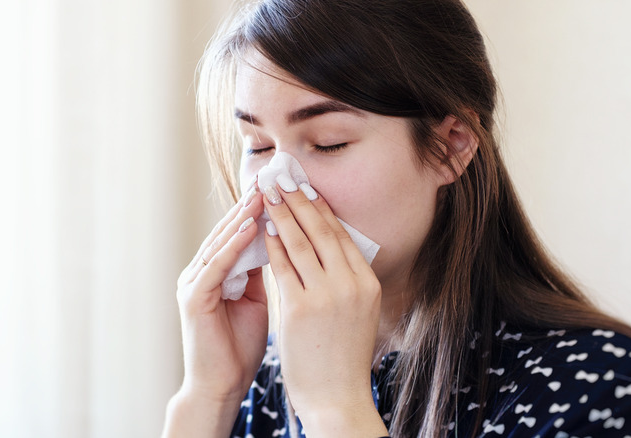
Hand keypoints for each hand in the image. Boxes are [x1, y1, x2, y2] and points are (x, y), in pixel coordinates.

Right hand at [174, 186, 266, 405]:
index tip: (284, 190)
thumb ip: (261, 272)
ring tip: (264, 194)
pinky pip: (216, 265)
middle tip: (273, 180)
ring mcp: (193, 283)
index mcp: (216, 272)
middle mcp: (201, 271)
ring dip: (243, 217)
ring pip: (221, 242)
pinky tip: (250, 227)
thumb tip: (281, 242)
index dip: (261, 211)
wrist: (222, 384)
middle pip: (229, 231)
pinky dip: (233, 246)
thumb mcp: (256, 300)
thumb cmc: (240, 345)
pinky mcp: (193, 298)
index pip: (239, 233)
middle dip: (251, 205)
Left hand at [262, 182, 387, 435]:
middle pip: (322, 231)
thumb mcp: (358, 313)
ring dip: (283, 214)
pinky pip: (283, 267)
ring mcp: (327, 295)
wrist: (337, 399)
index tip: (306, 187)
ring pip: (301, 243)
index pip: (341, 236)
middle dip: (300, 200)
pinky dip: (272, 244)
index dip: (321, 208)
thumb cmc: (343, 357)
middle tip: (284, 177)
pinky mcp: (300, 308)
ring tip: (270, 193)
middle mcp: (351, 284)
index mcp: (367, 284)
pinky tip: (263, 228)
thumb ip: (346, 281)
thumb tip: (330, 249)